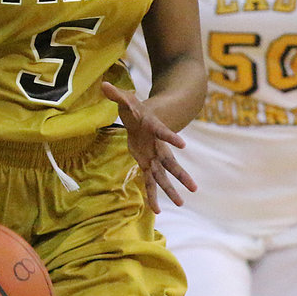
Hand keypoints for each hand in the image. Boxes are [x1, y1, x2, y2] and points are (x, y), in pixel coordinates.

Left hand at [102, 81, 196, 212]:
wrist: (143, 119)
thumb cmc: (135, 110)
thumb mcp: (125, 101)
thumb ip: (116, 94)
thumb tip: (103, 84)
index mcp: (154, 129)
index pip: (163, 132)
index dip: (171, 137)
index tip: (183, 145)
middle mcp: (157, 146)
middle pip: (170, 162)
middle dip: (180, 174)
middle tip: (193, 187)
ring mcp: (154, 157)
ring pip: (163, 176)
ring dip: (170, 190)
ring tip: (180, 203)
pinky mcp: (147, 164)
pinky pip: (150, 182)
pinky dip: (152, 196)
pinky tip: (156, 211)